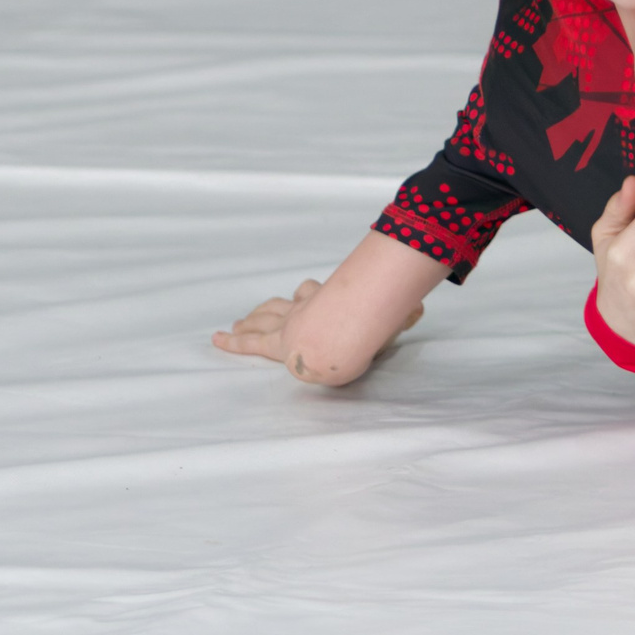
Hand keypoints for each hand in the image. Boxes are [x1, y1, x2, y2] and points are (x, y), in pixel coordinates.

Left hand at [214, 278, 423, 385]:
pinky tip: (217, 339)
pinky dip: (234, 341)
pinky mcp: (276, 343)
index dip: (309, 294)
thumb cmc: (369, 325)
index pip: (313, 293)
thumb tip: (417, 308)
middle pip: (286, 303)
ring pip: (265, 318)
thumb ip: (404, 313)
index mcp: (330, 299)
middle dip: (272, 308)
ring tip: (238, 326)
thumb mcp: (391, 316)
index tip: (307, 291)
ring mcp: (289, 323)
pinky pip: (250, 342)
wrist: (342, 335)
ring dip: (252, 320)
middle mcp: (307, 306)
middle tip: (259, 312)